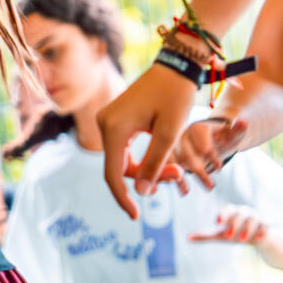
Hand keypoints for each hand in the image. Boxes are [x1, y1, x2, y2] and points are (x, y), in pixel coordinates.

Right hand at [98, 63, 198, 217]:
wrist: (176, 66)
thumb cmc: (176, 96)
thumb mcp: (169, 133)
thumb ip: (155, 164)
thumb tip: (142, 194)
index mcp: (113, 128)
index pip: (113, 173)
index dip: (123, 197)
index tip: (136, 216)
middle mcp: (104, 123)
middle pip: (119, 167)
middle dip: (146, 178)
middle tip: (178, 177)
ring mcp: (108, 120)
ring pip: (122, 159)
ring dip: (146, 168)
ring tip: (175, 170)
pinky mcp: (116, 118)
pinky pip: (124, 148)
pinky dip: (141, 157)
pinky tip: (161, 160)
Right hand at [173, 115, 247, 191]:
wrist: (208, 142)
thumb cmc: (221, 139)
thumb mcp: (232, 136)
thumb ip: (238, 130)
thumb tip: (244, 122)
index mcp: (197, 127)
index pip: (201, 139)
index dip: (211, 153)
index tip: (219, 168)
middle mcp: (181, 134)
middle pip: (186, 153)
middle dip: (197, 170)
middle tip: (210, 187)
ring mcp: (172, 147)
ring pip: (172, 162)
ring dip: (178, 177)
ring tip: (186, 192)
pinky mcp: (167, 157)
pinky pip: (165, 168)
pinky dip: (168, 177)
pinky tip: (175, 187)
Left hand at [190, 208, 267, 245]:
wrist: (257, 239)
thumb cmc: (236, 234)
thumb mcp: (221, 236)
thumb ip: (206, 236)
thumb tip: (188, 238)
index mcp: (233, 212)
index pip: (228, 209)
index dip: (223, 214)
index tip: (217, 222)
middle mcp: (245, 212)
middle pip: (240, 213)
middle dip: (234, 224)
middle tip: (227, 236)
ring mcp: (257, 218)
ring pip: (253, 219)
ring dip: (247, 229)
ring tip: (242, 241)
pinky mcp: (266, 226)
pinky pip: (265, 226)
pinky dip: (261, 232)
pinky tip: (257, 240)